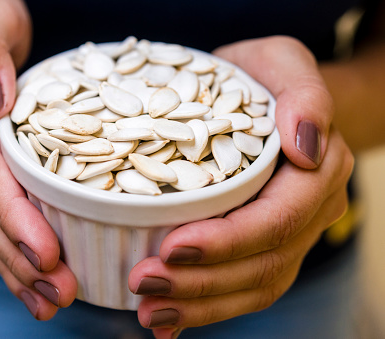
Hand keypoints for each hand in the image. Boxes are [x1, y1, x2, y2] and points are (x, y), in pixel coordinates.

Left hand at [128, 36, 353, 337]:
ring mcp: (289, 236)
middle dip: (201, 281)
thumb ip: (303, 95)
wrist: (265, 99)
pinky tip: (168, 320)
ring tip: (150, 311)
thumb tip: (305, 146)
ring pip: (252, 287)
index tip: (172, 246)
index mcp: (317, 172)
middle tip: (144, 283)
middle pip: (262, 264)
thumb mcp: (281, 62)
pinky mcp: (264, 248)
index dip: (226, 241)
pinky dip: (204, 309)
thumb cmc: (264, 77)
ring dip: (199, 305)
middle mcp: (309, 212)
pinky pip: (242, 289)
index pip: (276, 220)